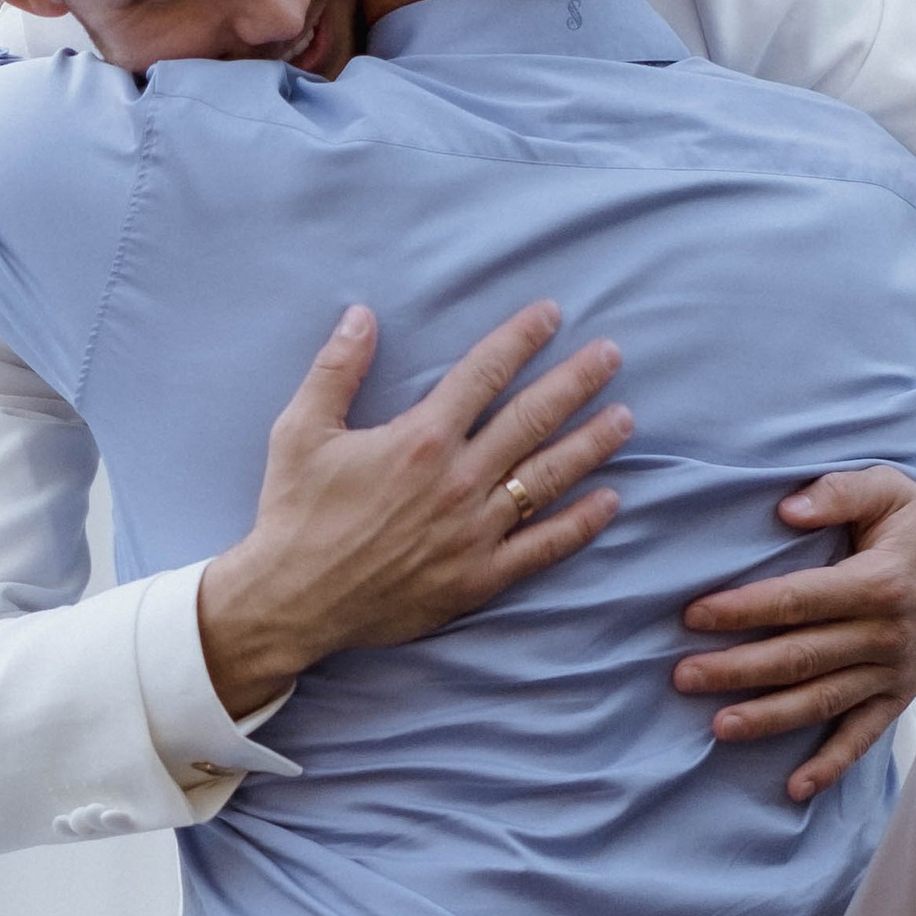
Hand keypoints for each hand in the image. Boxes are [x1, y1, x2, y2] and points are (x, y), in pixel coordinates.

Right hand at [196, 301, 631, 714]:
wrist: (291, 602)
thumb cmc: (294, 513)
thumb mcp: (300, 430)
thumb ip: (335, 369)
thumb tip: (361, 315)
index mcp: (420, 439)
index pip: (484, 373)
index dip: (520, 338)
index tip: (551, 314)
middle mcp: (458, 480)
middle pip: (532, 418)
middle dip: (576, 381)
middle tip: (610, 355)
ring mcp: (475, 532)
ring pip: (549, 478)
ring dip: (590, 443)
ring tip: (624, 417)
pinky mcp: (479, 577)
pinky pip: (543, 547)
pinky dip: (581, 523)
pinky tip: (609, 500)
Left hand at [673, 466, 915, 805]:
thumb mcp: (886, 488)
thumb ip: (837, 493)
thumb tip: (786, 509)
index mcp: (879, 582)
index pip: (799, 600)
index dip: (745, 609)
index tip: (694, 616)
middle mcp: (887, 634)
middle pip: (801, 657)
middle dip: (738, 669)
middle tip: (684, 677)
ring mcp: (894, 671)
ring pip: (823, 701)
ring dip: (770, 718)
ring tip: (720, 727)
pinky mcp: (901, 693)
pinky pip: (864, 735)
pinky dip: (831, 764)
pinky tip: (795, 788)